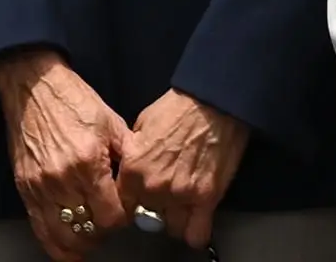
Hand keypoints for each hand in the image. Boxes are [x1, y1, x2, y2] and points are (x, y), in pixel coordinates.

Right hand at [0, 47, 131, 248]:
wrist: (33, 87)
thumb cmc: (74, 101)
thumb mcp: (111, 122)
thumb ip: (127, 156)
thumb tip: (139, 185)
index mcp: (89, 162)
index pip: (111, 216)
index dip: (123, 220)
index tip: (125, 212)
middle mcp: (63, 180)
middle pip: (88, 231)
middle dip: (103, 233)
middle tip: (109, 223)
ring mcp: (41, 188)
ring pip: (63, 237)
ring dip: (80, 243)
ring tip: (90, 238)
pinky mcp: (25, 189)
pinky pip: (39, 229)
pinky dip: (55, 243)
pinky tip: (67, 246)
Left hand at [123, 91, 249, 245]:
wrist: (213, 100)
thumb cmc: (177, 107)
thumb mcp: (141, 125)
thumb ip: (132, 154)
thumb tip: (129, 170)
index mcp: (133, 168)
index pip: (121, 205)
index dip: (129, 202)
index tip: (136, 200)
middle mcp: (153, 187)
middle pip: (145, 218)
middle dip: (152, 209)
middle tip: (162, 196)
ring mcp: (180, 195)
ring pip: (170, 229)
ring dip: (174, 219)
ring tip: (180, 206)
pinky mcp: (206, 197)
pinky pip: (196, 234)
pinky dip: (196, 232)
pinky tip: (196, 221)